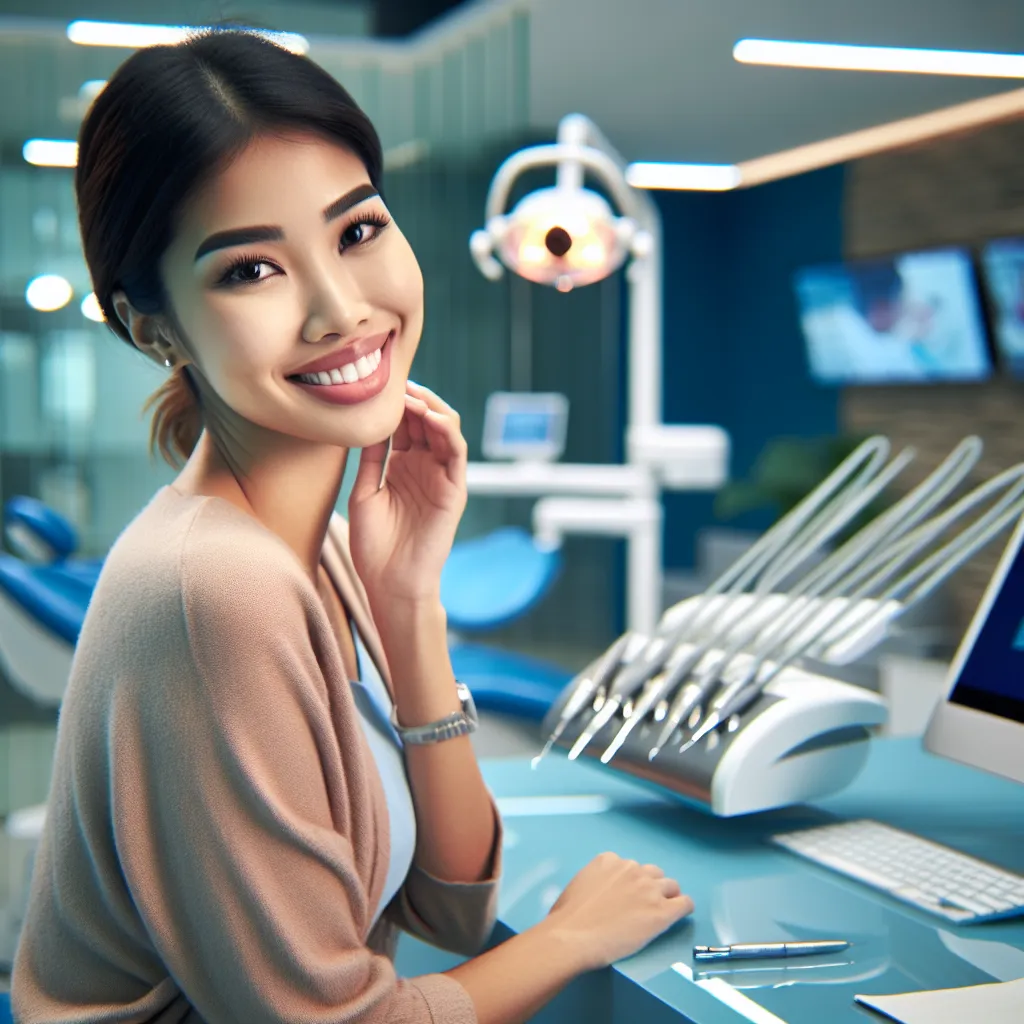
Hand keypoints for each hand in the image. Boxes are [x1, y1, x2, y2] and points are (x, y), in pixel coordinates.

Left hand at [348, 381, 467, 607]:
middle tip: (395, 381)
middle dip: (412, 398)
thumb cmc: (374, 546)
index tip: (377, 384)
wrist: (390, 583)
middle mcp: (425, 467)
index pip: (404, 424)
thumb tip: (365, 423)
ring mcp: (442, 477)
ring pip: (445, 429)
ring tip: (411, 395)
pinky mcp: (455, 490)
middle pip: (425, 420)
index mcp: (403, 466)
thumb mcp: (364, 493)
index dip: (394, 403)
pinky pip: (457, 453)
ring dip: (430, 408)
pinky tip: (430, 417)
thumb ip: (370, 459)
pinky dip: (447, 431)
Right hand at [544, 852, 693, 970]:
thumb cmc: (566, 918)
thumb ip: (593, 881)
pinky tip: (678, 916)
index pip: (629, 866)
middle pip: (653, 873)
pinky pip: (685, 903)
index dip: (629, 883)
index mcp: (609, 860)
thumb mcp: (578, 886)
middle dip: (649, 887)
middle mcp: (631, 869)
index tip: (626, 896)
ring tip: (660, 913)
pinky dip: (683, 908)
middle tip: (642, 907)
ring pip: (671, 886)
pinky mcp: (661, 912)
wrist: (572, 937)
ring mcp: (648, 889)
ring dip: (666, 897)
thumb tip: (595, 894)